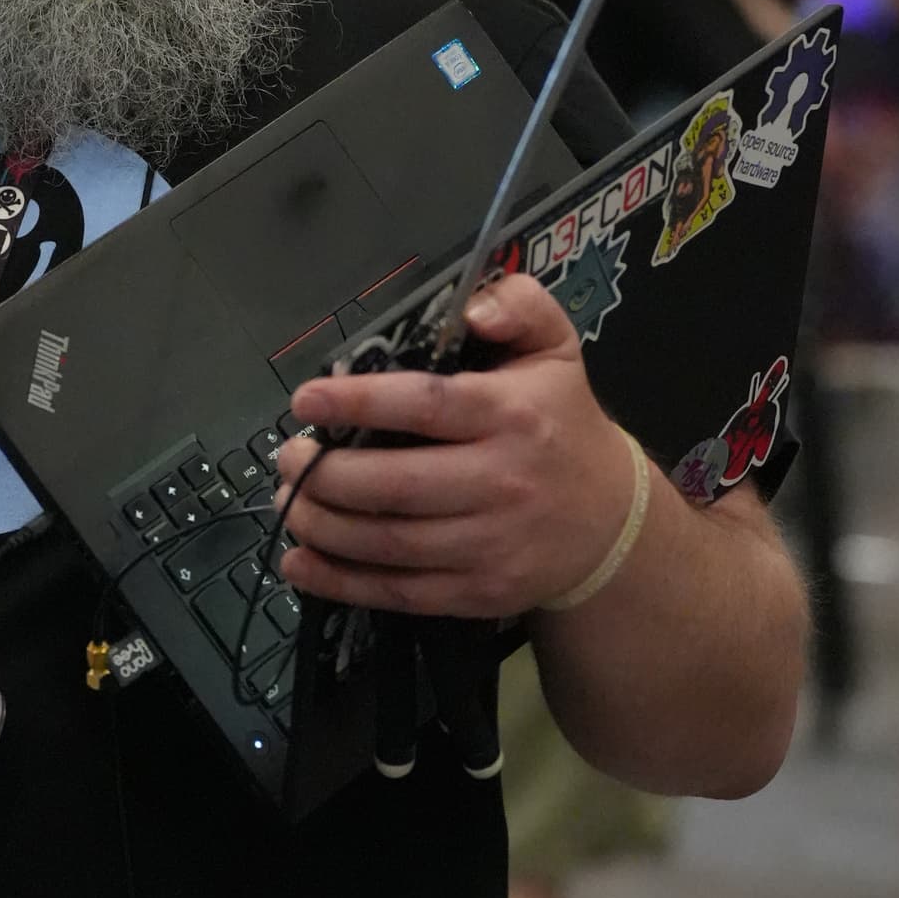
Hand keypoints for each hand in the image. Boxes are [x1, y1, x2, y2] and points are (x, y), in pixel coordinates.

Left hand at [274, 274, 637, 619]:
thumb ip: (518, 304)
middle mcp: (502, 482)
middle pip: (393, 484)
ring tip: (289, 500)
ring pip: (386, 542)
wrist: (610, 522)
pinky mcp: (479, 593)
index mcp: (512, 415)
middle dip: (323, 473)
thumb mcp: (556, 348)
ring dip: (320, 524)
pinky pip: (397, 591)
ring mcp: (490, 546)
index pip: (424, 405)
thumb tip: (471, 310)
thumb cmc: (562, 423)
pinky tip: (299, 561)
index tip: (306, 399)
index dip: (356, 401)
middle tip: (289, 457)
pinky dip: (339, 581)